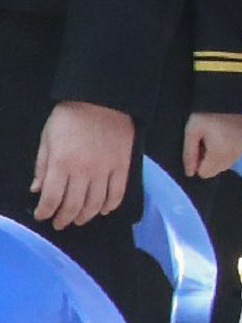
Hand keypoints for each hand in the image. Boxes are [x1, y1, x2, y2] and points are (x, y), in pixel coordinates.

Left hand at [31, 102, 134, 229]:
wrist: (102, 100)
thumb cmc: (69, 117)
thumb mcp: (47, 139)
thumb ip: (42, 166)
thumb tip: (37, 189)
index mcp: (61, 164)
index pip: (52, 199)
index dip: (45, 212)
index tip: (42, 215)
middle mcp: (84, 171)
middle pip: (74, 205)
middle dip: (64, 218)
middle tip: (60, 223)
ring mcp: (105, 170)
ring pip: (96, 203)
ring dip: (86, 215)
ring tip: (80, 219)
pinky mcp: (122, 166)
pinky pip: (118, 192)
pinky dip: (111, 205)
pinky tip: (104, 209)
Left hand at [183, 112, 241, 179]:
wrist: (228, 100)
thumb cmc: (206, 115)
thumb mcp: (191, 133)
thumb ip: (190, 155)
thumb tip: (190, 174)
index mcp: (219, 154)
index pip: (205, 173)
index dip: (197, 163)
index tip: (197, 148)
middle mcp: (233, 156)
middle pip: (215, 171)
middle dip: (207, 162)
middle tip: (204, 143)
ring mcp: (241, 150)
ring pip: (225, 165)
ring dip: (217, 158)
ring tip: (213, 139)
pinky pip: (233, 157)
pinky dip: (226, 152)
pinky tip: (222, 138)